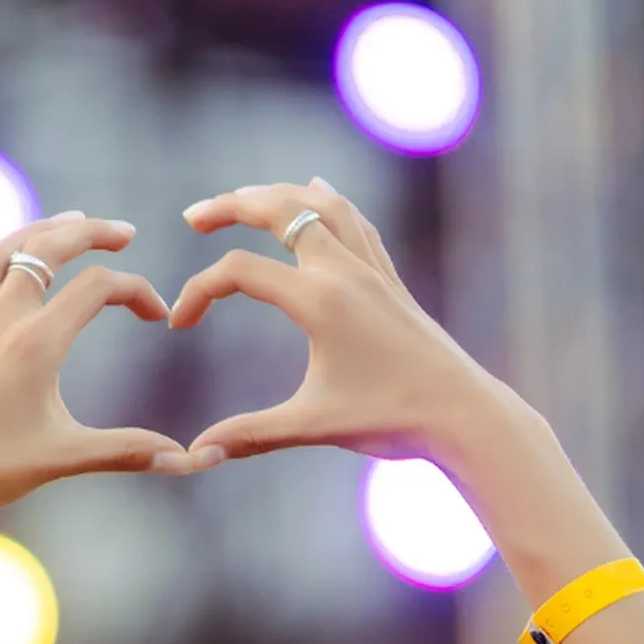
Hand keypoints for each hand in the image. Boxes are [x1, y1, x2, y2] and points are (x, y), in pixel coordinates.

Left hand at [0, 212, 177, 530]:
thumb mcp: (63, 458)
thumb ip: (126, 451)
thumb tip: (186, 461)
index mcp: (36, 344)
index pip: (98, 288)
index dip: (137, 291)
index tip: (157, 316)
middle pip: (50, 249)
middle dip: (92, 232)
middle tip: (123, 233)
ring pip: (2, 254)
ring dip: (38, 230)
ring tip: (67, 222)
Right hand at [172, 179, 514, 469]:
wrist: (464, 413)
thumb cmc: (392, 419)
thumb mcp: (313, 425)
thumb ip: (249, 434)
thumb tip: (194, 455)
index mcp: (321, 301)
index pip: (240, 271)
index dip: (199, 292)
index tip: (179, 325)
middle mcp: (346, 272)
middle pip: (280, 209)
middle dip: (230, 206)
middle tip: (192, 218)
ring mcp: (372, 270)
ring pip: (320, 205)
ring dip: (276, 195)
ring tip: (242, 200)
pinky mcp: (389, 279)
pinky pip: (354, 219)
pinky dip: (325, 200)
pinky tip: (315, 188)